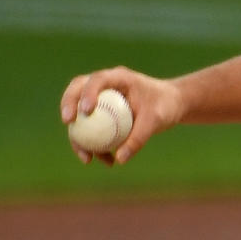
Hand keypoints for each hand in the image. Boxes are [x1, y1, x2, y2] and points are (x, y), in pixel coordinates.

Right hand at [60, 67, 183, 165]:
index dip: (87, 93)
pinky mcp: (102, 113)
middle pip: (78, 89)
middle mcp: (106, 85)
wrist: (172, 106)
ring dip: (79, 135)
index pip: (98, 79)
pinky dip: (94, 145)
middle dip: (68, 105)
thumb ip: (139, 138)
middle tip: (68, 123)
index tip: (86, 111)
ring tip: (87, 159)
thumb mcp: (156, 121)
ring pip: (80, 113)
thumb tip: (119, 159)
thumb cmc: (166, 106)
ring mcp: (101, 99)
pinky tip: (108, 161)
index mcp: (119, 78)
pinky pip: (91, 129)